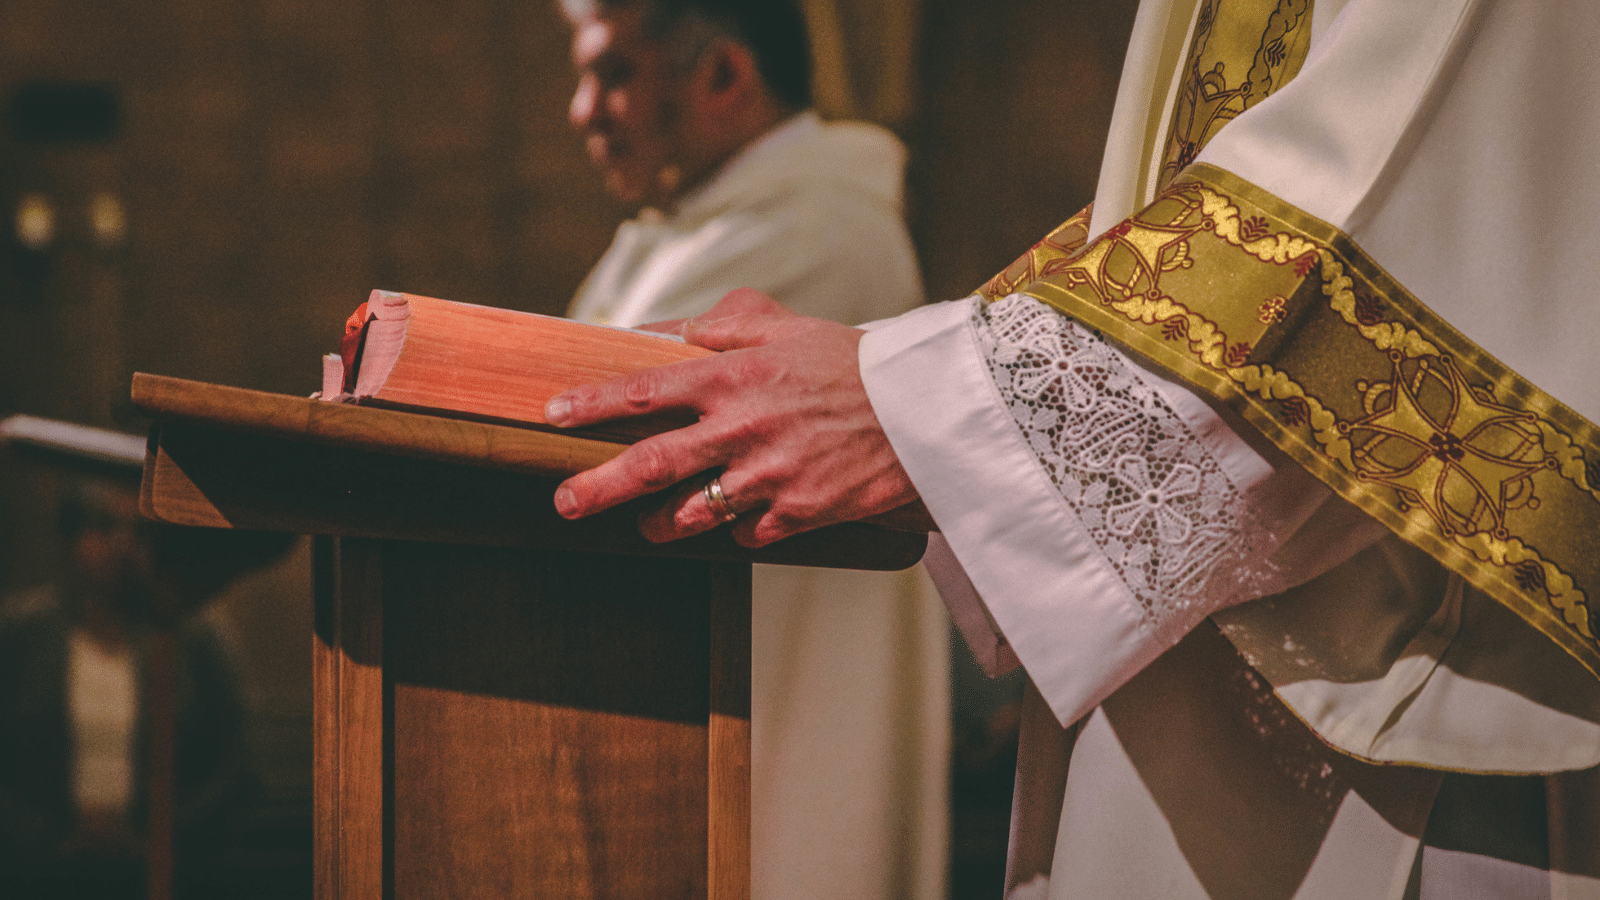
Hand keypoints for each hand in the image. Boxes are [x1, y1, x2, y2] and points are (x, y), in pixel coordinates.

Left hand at [547, 289, 921, 545]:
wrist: (924, 410)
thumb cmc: (851, 363)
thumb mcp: (787, 327)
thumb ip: (721, 327)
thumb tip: (665, 329)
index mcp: (732, 376)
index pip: (643, 392)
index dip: (592, 404)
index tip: (553, 415)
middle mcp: (742, 428)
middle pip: (651, 466)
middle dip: (598, 487)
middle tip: (564, 503)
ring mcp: (769, 476)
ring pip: (691, 514)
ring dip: (660, 524)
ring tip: (646, 525)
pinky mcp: (799, 513)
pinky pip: (747, 533)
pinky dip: (736, 528)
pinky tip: (740, 518)